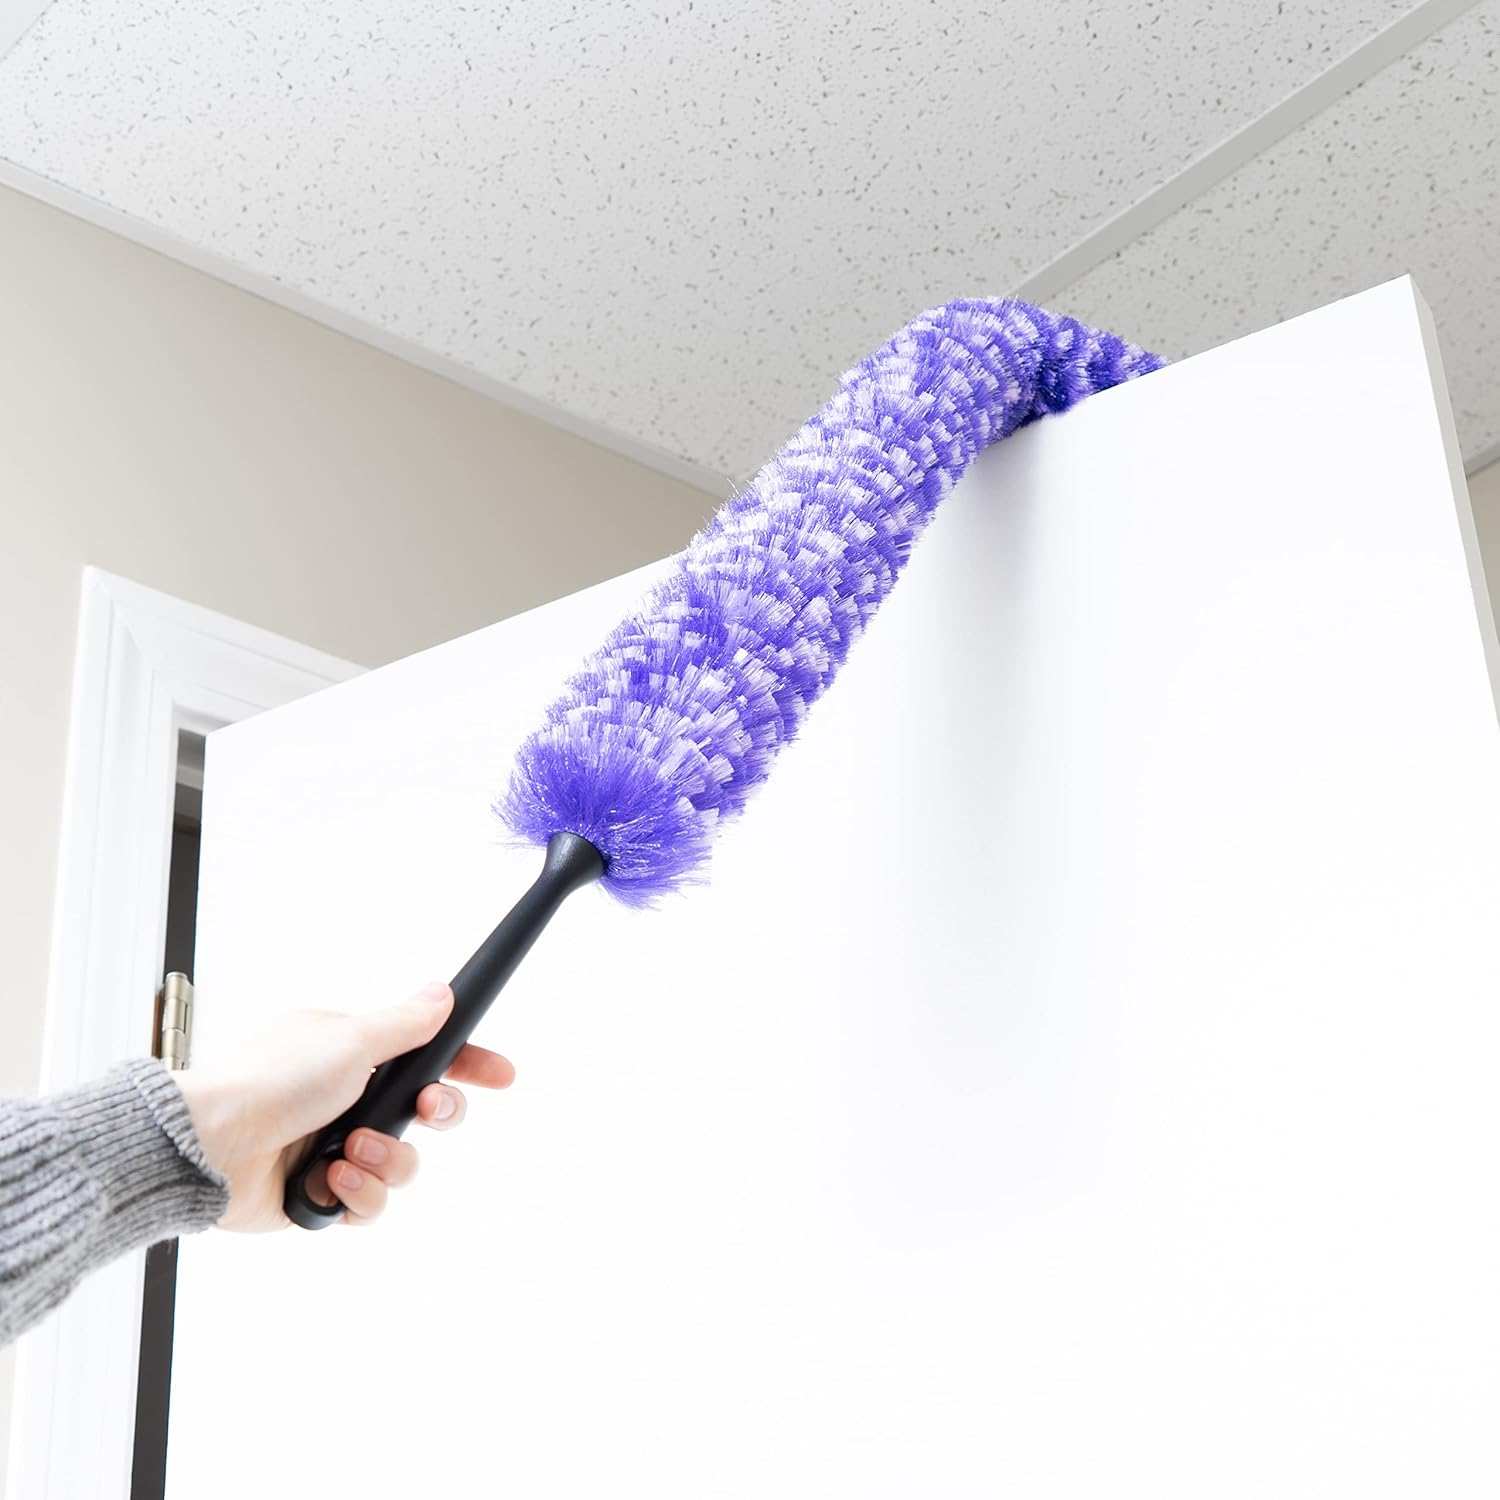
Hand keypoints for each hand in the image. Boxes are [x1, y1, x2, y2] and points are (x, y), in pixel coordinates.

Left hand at [175, 982, 513, 1231]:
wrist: (208, 1148)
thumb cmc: (269, 1083)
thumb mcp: (350, 1040)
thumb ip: (405, 1024)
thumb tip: (442, 994)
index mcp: (353, 1053)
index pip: (427, 1056)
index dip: (467, 1066)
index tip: (501, 1075)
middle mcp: (348, 1098)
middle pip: (426, 1114)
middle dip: (435, 1115)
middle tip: (423, 1111)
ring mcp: (334, 1146)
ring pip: (403, 1165)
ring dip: (385, 1159)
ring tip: (348, 1151)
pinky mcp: (320, 1194)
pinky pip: (369, 1205)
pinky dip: (356, 1193)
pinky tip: (329, 1179)